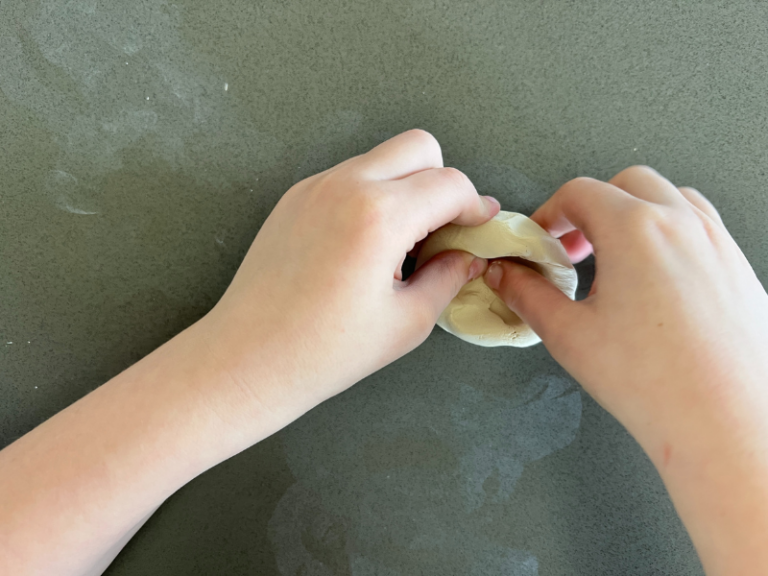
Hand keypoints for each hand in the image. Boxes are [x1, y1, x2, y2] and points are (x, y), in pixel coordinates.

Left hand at [201, 129, 497, 419]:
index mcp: (379, 216)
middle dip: (441, 181)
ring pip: (381, 159)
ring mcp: (314, 187)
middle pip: (418, 147)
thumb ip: (448, 279)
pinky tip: (364, 245)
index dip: (474, 206)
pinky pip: (348, 177)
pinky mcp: (294, 198)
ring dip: (404, 187)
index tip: (479, 227)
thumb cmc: (323, 352)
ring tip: (400, 245)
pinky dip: (370, 196)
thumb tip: (467, 257)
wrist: (247, 359)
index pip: (449, 184)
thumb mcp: (405, 323)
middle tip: (441, 229)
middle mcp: (345, 186)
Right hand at [483, 166, 767, 574]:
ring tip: (614, 259)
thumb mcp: (569, 335)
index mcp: (634, 229)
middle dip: (592, 208)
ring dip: (634, 214)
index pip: (579, 192)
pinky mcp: (738, 267)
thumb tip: (507, 276)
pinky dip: (669, 234)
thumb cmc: (656, 384)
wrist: (725, 424)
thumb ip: (527, 295)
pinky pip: (700, 227)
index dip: (549, 214)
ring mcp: (716, 242)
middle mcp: (681, 224)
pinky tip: (655, 279)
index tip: (541, 241)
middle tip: (572, 248)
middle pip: (626, 184)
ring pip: (669, 198)